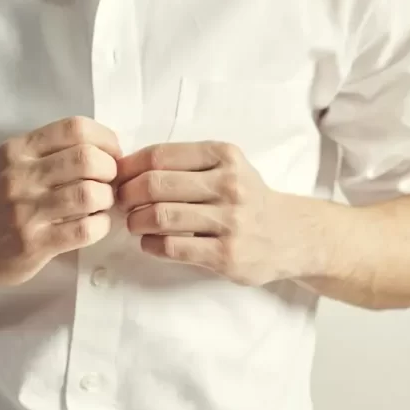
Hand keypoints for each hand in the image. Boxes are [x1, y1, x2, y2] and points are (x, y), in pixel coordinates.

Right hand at [0, 117, 120, 287]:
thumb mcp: (14, 165)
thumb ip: (51, 152)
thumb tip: (107, 150)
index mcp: (18, 150)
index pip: (74, 128)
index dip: (105, 139)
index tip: (111, 155)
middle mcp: (19, 176)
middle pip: (87, 159)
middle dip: (110, 170)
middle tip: (108, 182)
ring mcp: (25, 211)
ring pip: (89, 194)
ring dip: (106, 199)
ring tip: (101, 205)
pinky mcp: (34, 244)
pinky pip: (85, 229)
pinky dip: (101, 225)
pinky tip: (94, 224)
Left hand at [116, 142, 322, 285]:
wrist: (290, 235)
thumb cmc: (246, 199)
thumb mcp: (226, 167)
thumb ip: (185, 164)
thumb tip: (126, 169)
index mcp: (224, 155)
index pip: (160, 155)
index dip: (129, 168)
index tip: (118, 178)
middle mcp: (229, 184)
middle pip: (156, 184)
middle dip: (127, 195)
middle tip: (122, 203)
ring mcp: (230, 221)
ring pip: (161, 216)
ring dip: (136, 221)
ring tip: (135, 224)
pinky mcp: (226, 254)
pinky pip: (173, 247)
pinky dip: (151, 245)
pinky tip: (151, 243)